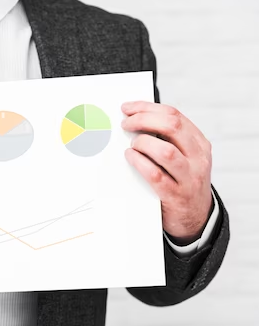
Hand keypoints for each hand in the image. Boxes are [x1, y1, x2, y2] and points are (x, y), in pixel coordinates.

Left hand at [121, 101, 212, 243]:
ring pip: (166, 151)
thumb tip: (135, 118)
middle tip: (125, 124)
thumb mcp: (184, 156)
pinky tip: (131, 157)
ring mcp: (189, 177)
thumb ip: (167, 139)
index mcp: (198, 143)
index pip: (174, 115)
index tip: (128, 108)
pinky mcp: (175, 195)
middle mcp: (198, 158)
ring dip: (143, 143)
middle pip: (171, 127)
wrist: (194, 218)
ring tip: (132, 145)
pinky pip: (156, 175)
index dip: (147, 108)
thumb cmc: (181, 181)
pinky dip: (140, 163)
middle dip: (143, 120)